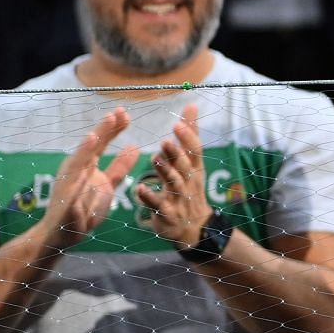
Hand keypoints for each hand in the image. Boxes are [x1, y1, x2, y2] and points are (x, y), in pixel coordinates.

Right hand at [41, 108, 140, 249]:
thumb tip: (134, 146)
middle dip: (100, 133)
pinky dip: (77, 188)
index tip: (124, 111)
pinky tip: (83, 180)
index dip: (112, 128)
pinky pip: (71, 198)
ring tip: (93, 138)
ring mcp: (68, 188)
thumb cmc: (85, 207)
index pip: (100, 143)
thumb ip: (119, 167)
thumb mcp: (107, 184)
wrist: (63, 234)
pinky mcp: (65, 207)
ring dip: (84, 153)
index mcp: (85, 166)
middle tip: (113, 115)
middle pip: (89, 149)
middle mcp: (75, 172)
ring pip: (76, 168)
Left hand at [135, 105, 212, 251]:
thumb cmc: (189, 188)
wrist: (193, 227)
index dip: (187, 138)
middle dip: (176, 153)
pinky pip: (157, 205)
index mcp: (194, 167)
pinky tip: (138, 189)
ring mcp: (179, 198)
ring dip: (164, 171)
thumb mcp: (193, 162)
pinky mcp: (167, 214)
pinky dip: (149, 197)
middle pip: (184, 165)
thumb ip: (189, 135)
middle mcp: (189, 181)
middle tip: (165, 140)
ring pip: (173, 183)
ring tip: (154, 158)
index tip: (177, 123)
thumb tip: (192, 105)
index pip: (194, 150)